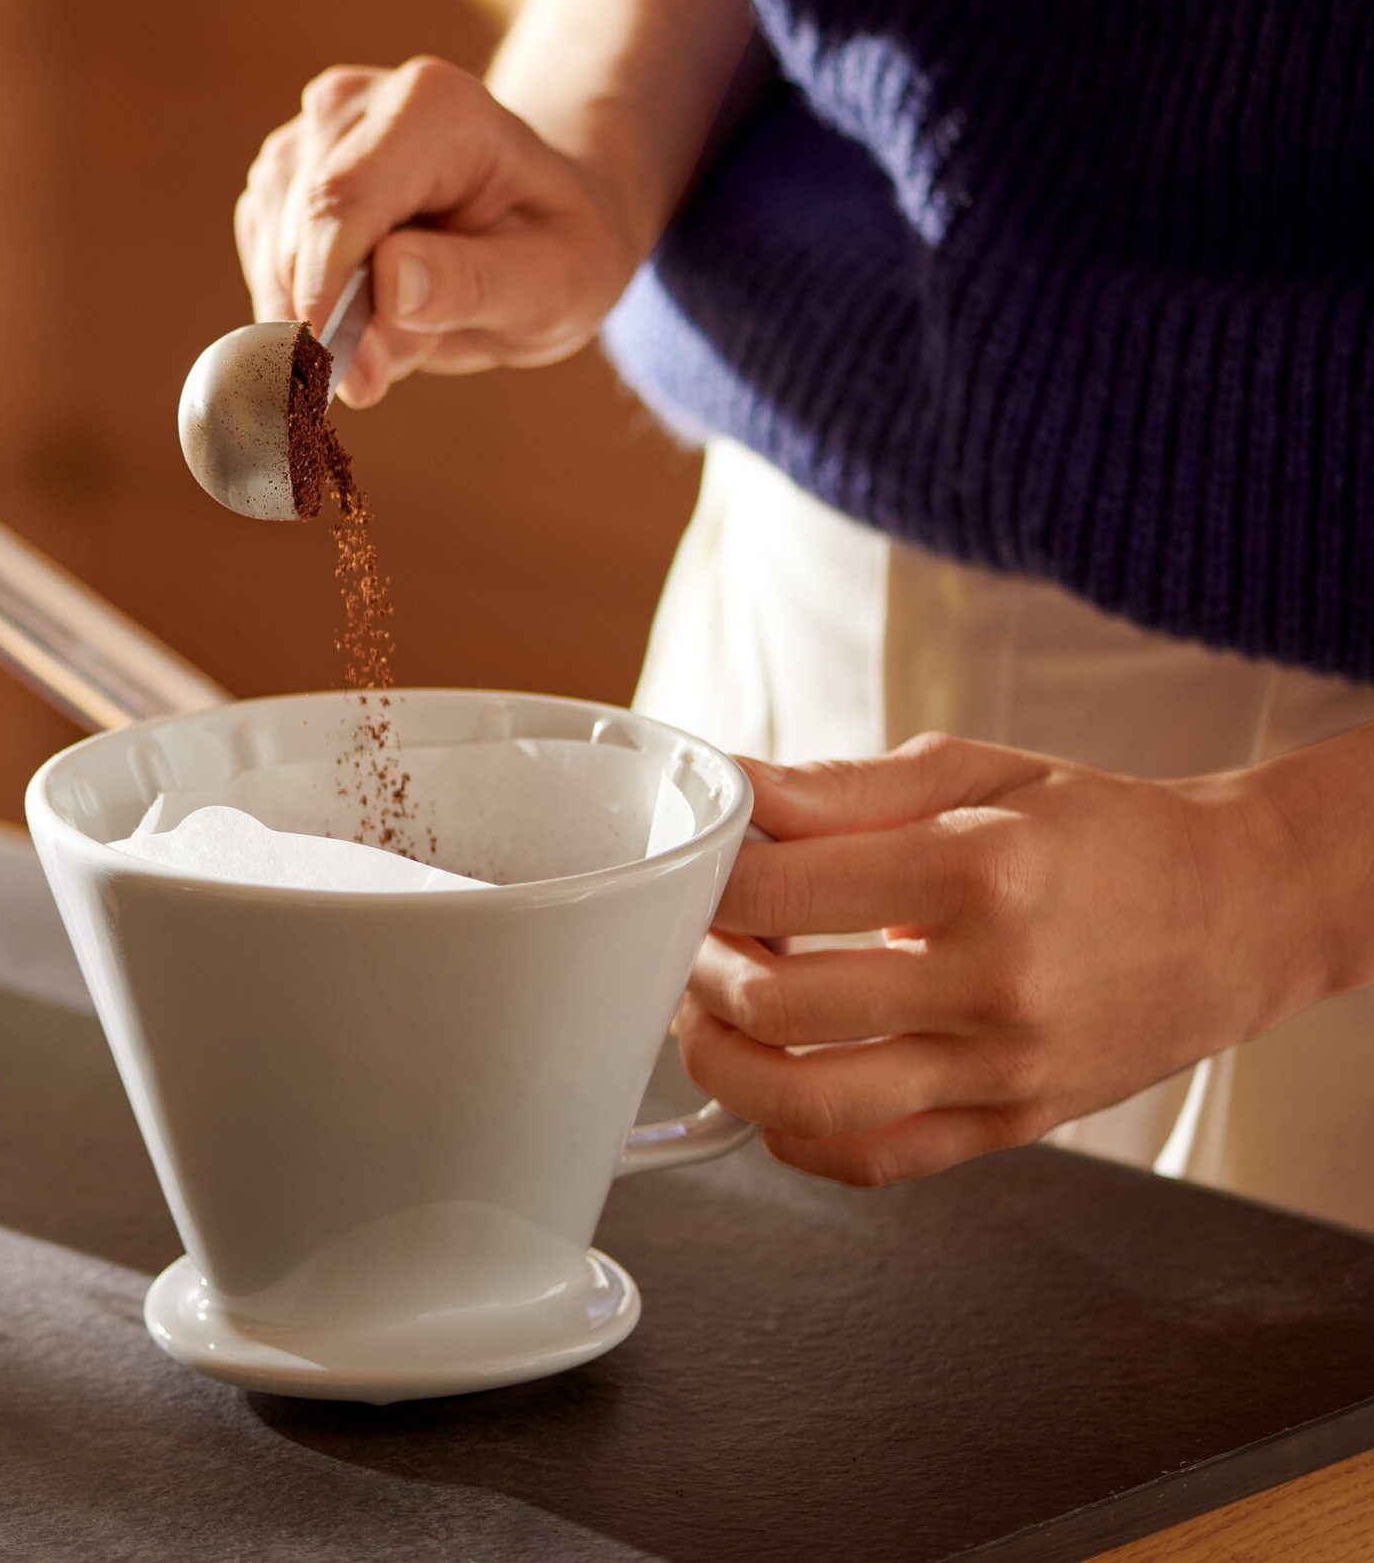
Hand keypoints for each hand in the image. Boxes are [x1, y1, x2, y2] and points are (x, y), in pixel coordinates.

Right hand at [232, 57, 641, 405]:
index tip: (349, 380)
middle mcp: (354, 103)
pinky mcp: (282, 179)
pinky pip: (266, 266)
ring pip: (272, 255)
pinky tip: (365, 315)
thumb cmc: (556, 250)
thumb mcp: (552, 283)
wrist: (537, 223)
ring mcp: (308, 137)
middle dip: (334, 323)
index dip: (330, 297)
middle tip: (392, 372)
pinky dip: (303, 313)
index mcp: (431, 106)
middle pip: (299, 234)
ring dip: (324, 320)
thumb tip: (390, 283)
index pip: (342, 202)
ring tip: (403, 327)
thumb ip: (474, 282)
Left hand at [677, 732, 1338, 1186]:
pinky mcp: (1012, 1124)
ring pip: (807, 1103)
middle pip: (779, 1004)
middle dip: (701, 970)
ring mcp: (1002, 1067)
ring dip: (724, 1061)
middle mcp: (991, 979)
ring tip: (714, 1015)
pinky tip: (776, 1086)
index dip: (709, 878)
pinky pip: (870, 1160)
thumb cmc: (1101, 833)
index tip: (695, 868)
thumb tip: (733, 790)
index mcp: (978, 870)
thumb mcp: (974, 774)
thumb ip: (841, 789)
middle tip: (694, 941)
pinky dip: (792, 1135)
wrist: (1239, 911)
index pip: (783, 888)